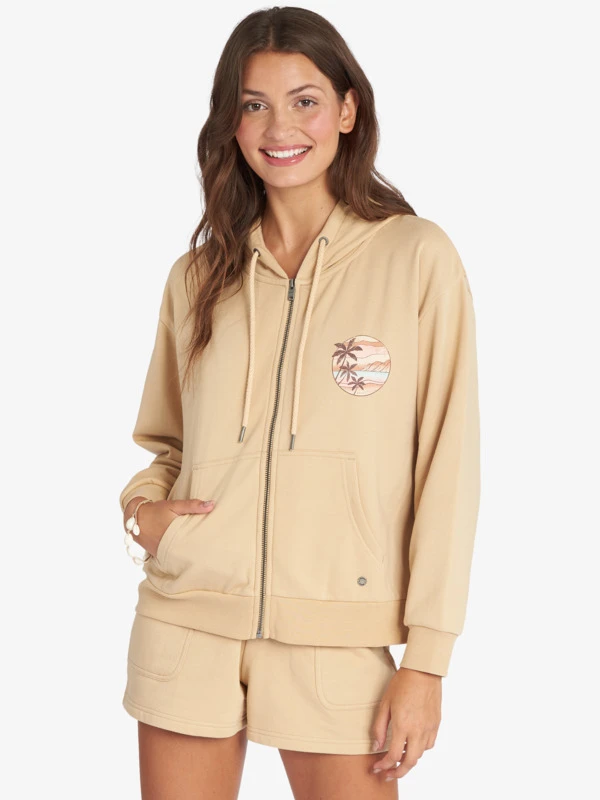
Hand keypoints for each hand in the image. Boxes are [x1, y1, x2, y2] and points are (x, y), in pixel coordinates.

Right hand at [123, 496, 214, 557]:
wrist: (134, 517)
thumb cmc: (156, 510)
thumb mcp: (174, 505)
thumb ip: (193, 505)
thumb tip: (213, 504)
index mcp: (174, 536)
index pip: (194, 545)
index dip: (206, 547)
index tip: (217, 548)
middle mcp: (167, 547)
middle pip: (188, 553)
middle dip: (199, 553)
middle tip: (214, 553)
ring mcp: (161, 553)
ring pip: (179, 557)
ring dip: (188, 555)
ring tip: (202, 555)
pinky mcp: (157, 554)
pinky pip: (171, 557)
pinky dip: (177, 555)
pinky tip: (186, 554)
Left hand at [370, 666, 441, 781]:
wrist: (423, 670)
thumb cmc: (402, 683)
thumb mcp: (385, 703)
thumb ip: (379, 727)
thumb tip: (376, 746)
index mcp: (403, 725)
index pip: (393, 756)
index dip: (384, 766)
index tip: (376, 768)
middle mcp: (418, 730)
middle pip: (410, 762)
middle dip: (398, 773)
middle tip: (388, 774)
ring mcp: (429, 728)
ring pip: (420, 754)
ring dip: (409, 760)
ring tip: (398, 758)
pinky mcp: (436, 723)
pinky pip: (429, 744)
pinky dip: (420, 749)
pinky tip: (412, 744)